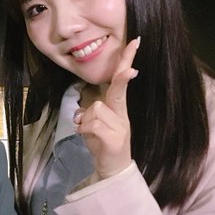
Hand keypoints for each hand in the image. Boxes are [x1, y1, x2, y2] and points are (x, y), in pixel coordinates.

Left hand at [74, 37, 139, 179]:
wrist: (112, 171)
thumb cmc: (102, 145)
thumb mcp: (96, 126)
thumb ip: (92, 114)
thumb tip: (81, 111)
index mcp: (118, 109)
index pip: (121, 82)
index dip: (126, 62)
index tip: (134, 43)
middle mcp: (122, 115)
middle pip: (117, 89)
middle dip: (123, 72)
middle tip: (133, 52)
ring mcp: (120, 127)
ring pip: (95, 108)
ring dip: (85, 120)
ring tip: (90, 134)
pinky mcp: (115, 139)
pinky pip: (93, 124)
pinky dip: (85, 130)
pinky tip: (89, 139)